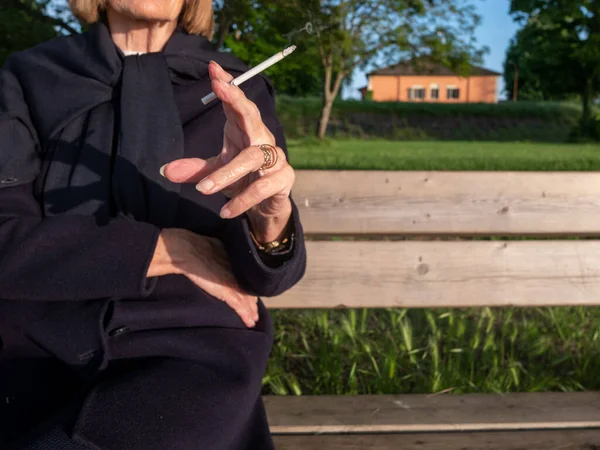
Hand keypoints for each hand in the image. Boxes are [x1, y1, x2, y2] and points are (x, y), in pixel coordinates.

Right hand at [148, 229, 258, 327]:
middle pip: (250, 290)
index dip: (251, 287)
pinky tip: (250, 322)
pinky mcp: (226, 292)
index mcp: (236, 262)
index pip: (247, 278)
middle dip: (253, 302)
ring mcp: (232, 283)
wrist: (188, 251)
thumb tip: (218, 257)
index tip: (253, 295)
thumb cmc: (196, 247)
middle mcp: (238, 272)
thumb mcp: (215, 249)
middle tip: (255, 311)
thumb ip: (221, 256)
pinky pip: (239, 306)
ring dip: (251, 311)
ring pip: (247, 300)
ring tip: (253, 319)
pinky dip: (245, 314)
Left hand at [161, 61, 294, 242]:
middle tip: (219, 87)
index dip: (227, 86)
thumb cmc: (243, 179)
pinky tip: (226, 211)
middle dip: (237, 100)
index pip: (237, 103)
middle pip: (252, 115)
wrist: (267, 206)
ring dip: (228, 173)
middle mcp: (262, 139)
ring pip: (253, 158)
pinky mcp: (283, 179)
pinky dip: (242, 200)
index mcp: (245, 130)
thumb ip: (195, 170)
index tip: (213, 69)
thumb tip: (164, 171)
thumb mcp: (217, 172)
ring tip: (204, 189)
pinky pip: (262, 187)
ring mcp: (275, 158)